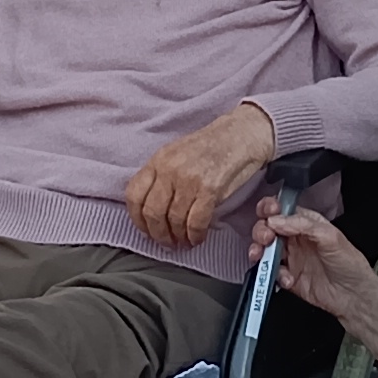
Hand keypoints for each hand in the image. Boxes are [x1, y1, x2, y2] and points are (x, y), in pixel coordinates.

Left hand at [128, 101, 277, 247]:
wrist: (243, 134)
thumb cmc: (213, 145)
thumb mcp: (177, 153)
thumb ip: (162, 176)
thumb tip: (151, 208)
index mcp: (159, 159)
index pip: (134, 195)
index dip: (137, 219)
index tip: (145, 230)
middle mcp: (170, 169)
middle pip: (152, 213)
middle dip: (158, 234)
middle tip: (166, 242)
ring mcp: (189, 179)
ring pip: (173, 220)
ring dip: (178, 237)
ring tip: (183, 242)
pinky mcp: (210, 190)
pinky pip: (195, 222)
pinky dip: (195, 235)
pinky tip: (197, 238)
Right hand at [254, 195, 377, 326]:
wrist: (353, 295)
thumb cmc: (349, 263)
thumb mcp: (330, 236)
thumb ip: (302, 224)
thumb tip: (276, 220)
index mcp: (307, 224)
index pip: (282, 211)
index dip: (270, 209)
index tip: (267, 215)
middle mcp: (296, 239)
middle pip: (267, 229)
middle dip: (261, 231)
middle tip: (266, 238)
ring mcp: (291, 259)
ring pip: (264, 250)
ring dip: (259, 252)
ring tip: (261, 257)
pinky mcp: (287, 278)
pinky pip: (271, 274)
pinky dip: (274, 276)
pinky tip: (288, 279)